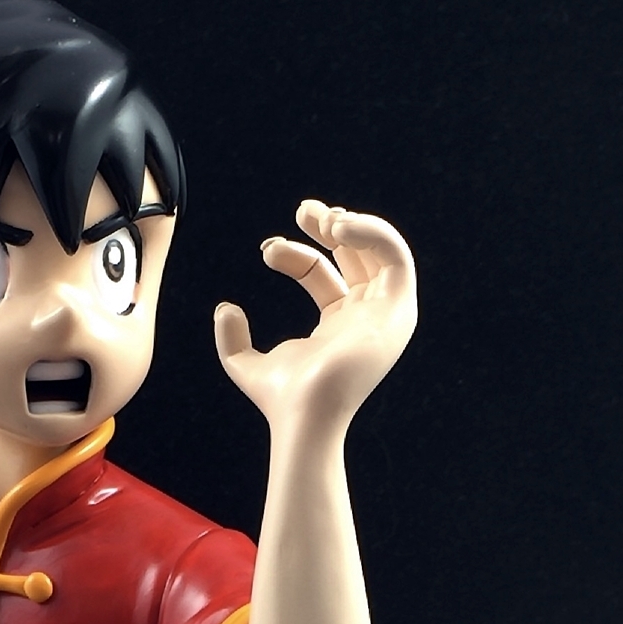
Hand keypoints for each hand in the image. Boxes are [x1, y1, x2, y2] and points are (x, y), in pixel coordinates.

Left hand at [213, 201, 417, 441]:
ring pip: (382, 250)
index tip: (266, 250)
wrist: (303, 412)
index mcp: (336, 324)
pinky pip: (396, 256)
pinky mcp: (397, 309)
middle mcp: (363, 316)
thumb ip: (232, 339)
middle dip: (330, 225)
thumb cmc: (281, 399)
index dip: (295, 254)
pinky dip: (372, 232)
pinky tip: (338, 227)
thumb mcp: (245, 364)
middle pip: (356, 256)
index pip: (321, 274)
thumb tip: (226, 308)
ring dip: (355, 224)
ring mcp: (382, 313)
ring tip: (323, 219)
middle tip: (301, 211)